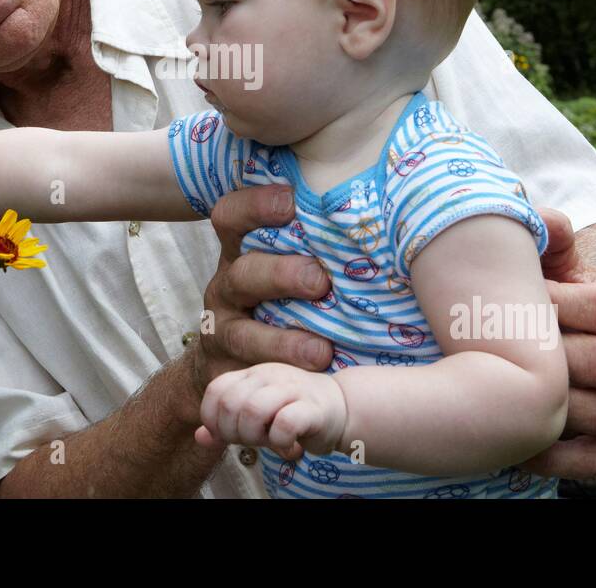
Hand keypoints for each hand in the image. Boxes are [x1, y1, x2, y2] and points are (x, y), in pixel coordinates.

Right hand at [179, 185, 332, 429]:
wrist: (225, 364)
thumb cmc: (275, 301)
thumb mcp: (281, 262)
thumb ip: (309, 238)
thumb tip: (373, 206)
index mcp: (240, 254)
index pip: (231, 217)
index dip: (255, 206)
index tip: (290, 201)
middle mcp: (227, 288)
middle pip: (243, 274)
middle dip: (281, 275)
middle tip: (320, 282)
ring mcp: (221, 334)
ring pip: (243, 335)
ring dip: (281, 343)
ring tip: (320, 351)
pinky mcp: (224, 377)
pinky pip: (244, 384)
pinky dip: (275, 389)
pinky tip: (304, 394)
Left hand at [195, 363, 346, 460]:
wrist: (340, 407)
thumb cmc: (292, 411)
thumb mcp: (254, 415)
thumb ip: (227, 423)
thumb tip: (200, 437)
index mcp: (251, 373)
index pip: (215, 392)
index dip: (214, 420)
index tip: (229, 435)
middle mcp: (268, 374)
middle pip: (230, 404)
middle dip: (234, 432)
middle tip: (251, 440)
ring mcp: (290, 388)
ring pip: (252, 411)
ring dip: (254, 437)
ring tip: (268, 441)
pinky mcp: (312, 407)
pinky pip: (283, 424)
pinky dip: (279, 441)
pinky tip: (287, 445)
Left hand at [520, 209, 595, 478]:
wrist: (570, 325)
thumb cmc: (555, 286)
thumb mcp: (558, 258)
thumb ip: (552, 236)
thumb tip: (554, 227)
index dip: (570, 302)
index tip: (527, 297)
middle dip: (552, 353)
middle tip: (504, 345)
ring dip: (553, 404)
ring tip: (506, 390)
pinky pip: (592, 461)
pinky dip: (555, 458)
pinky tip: (516, 444)